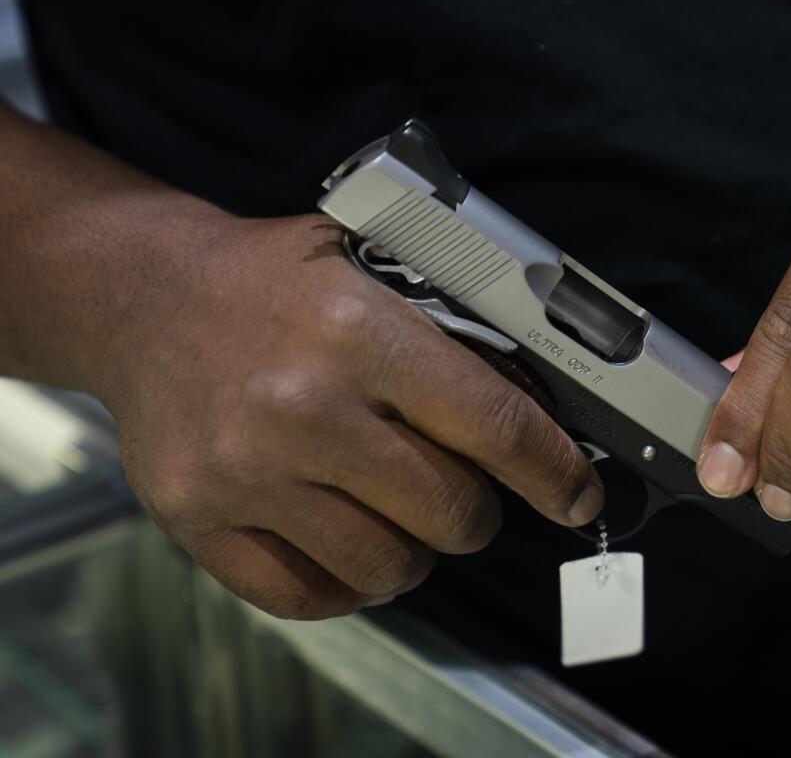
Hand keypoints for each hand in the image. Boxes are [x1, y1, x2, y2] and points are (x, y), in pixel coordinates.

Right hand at [102, 213, 601, 617]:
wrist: (143, 297)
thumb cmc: (274, 280)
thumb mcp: (372, 264)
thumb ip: (454, 326)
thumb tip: (547, 405)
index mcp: (358, 329)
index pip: (495, 425)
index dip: (554, 471)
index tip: (577, 496)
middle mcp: (302, 407)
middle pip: (451, 512)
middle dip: (477, 511)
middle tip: (464, 489)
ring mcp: (244, 474)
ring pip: (389, 568)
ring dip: (417, 550)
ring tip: (400, 511)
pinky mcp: (197, 521)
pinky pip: (309, 597)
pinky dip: (349, 583)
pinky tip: (349, 538)